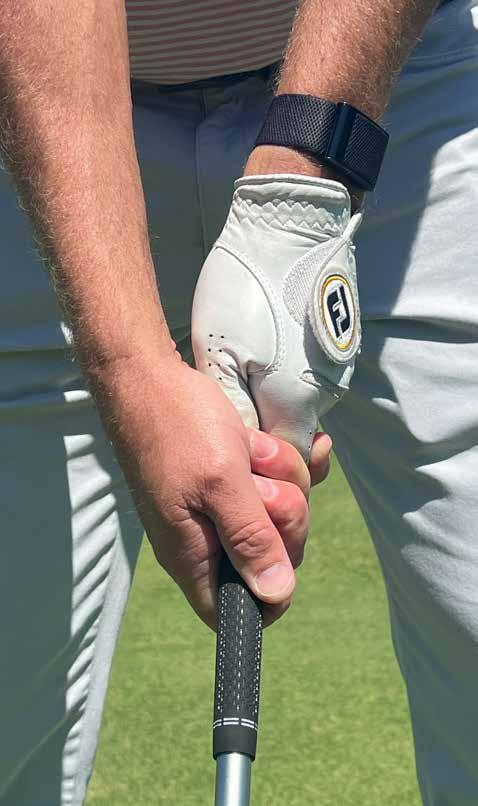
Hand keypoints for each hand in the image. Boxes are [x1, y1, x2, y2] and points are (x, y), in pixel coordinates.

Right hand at [93, 356, 330, 628]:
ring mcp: (224, 506)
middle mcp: (210, 537)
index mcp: (195, 555)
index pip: (237, 611)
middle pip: (274, 556)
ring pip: (282, 512)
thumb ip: (250, 538)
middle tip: (258, 481)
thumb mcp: (220, 483)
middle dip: (283, 513)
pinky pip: (283, 482)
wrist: (149, 376)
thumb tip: (275, 594)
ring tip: (252, 450)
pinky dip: (290, 462)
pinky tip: (295, 443)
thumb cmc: (176, 426)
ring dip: (283, 476)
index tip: (278, 547)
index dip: (269, 593)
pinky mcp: (236, 478)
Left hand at [192, 173, 361, 460]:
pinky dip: (286, 374)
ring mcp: (335, 367)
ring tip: (243, 366)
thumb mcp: (221, 354)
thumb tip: (242, 447)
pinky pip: (309, 376)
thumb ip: (234, 410)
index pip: (288, 462)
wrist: (289, 226)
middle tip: (230, 400)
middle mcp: (325, 393)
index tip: (235, 443)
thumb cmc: (245, 290)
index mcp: (297, 403)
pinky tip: (265, 347)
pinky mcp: (337, 343)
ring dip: (273, 399)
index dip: (263, 462)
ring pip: (301, 404)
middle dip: (266, 431)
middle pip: (296, 434)